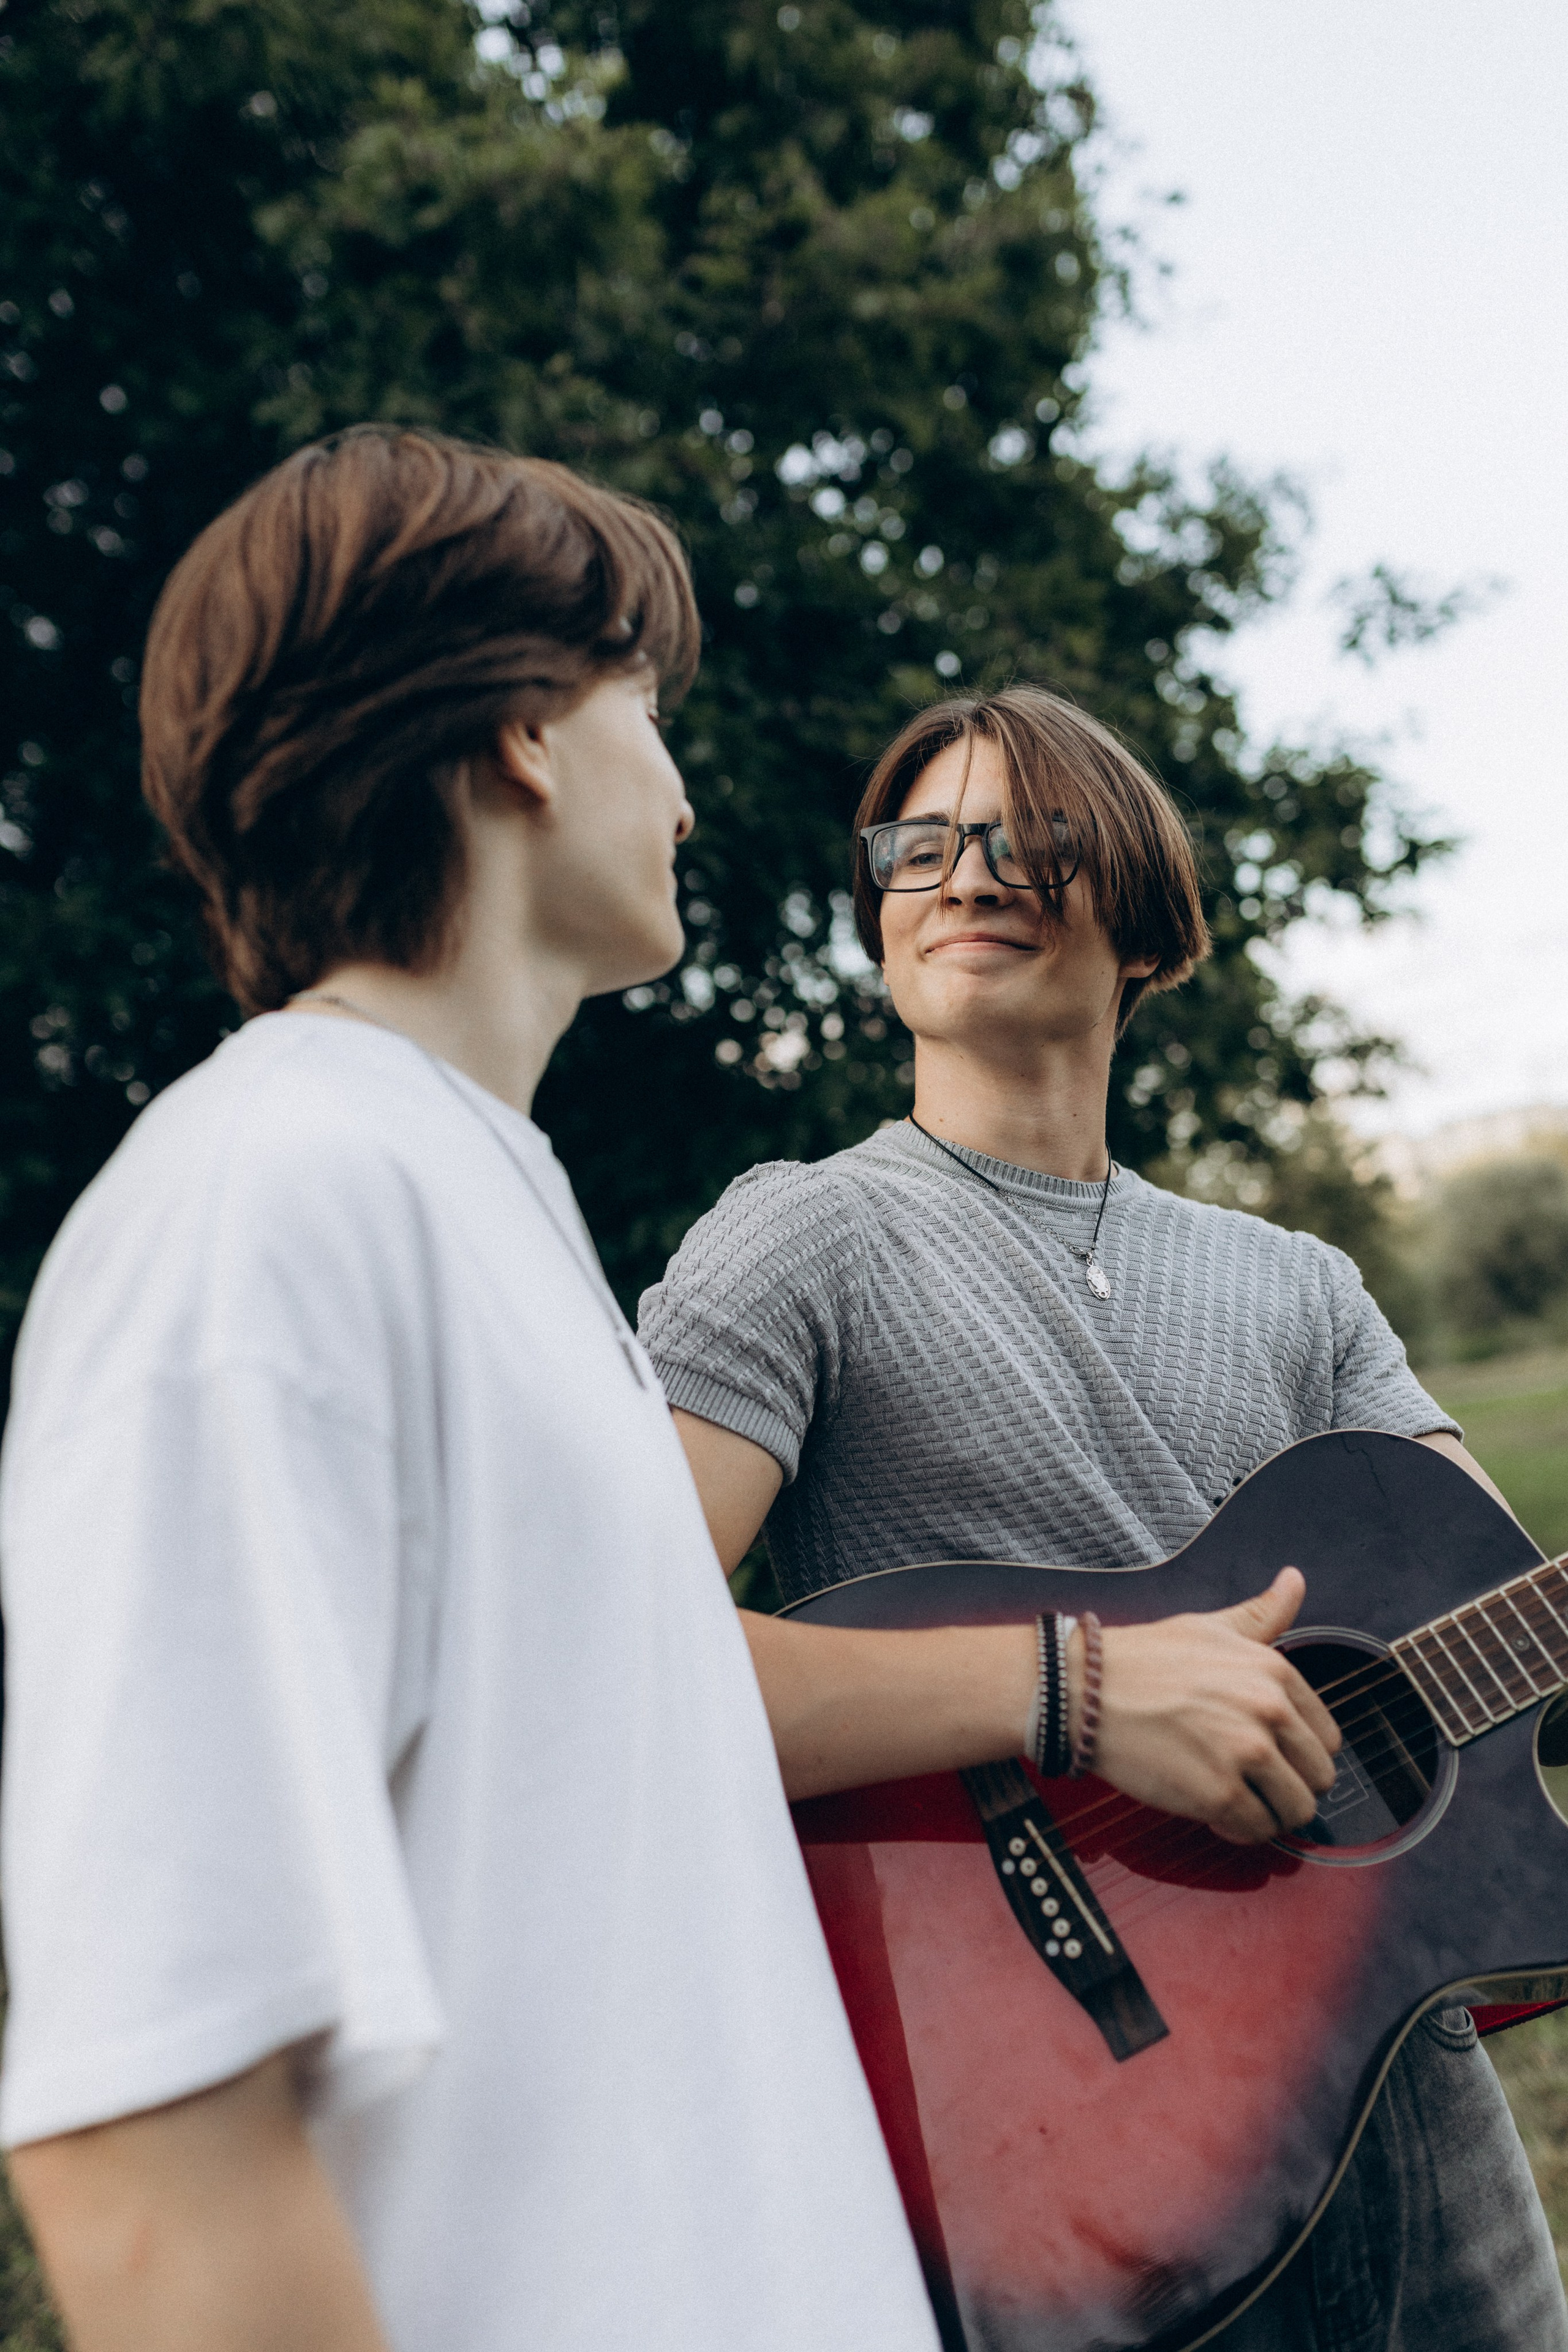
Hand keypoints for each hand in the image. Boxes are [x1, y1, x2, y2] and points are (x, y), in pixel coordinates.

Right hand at [1068, 1567, 1340, 1844]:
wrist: (1083, 1691)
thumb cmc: (1141, 1660)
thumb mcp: (1210, 1626)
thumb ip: (1262, 1613)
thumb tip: (1294, 1580)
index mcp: (1274, 1672)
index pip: (1327, 1736)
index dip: (1300, 1752)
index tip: (1274, 1756)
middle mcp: (1269, 1711)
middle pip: (1319, 1777)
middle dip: (1291, 1787)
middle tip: (1256, 1784)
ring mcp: (1245, 1754)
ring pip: (1296, 1811)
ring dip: (1270, 1813)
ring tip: (1239, 1800)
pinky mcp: (1218, 1793)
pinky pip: (1257, 1831)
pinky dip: (1240, 1830)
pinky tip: (1215, 1813)